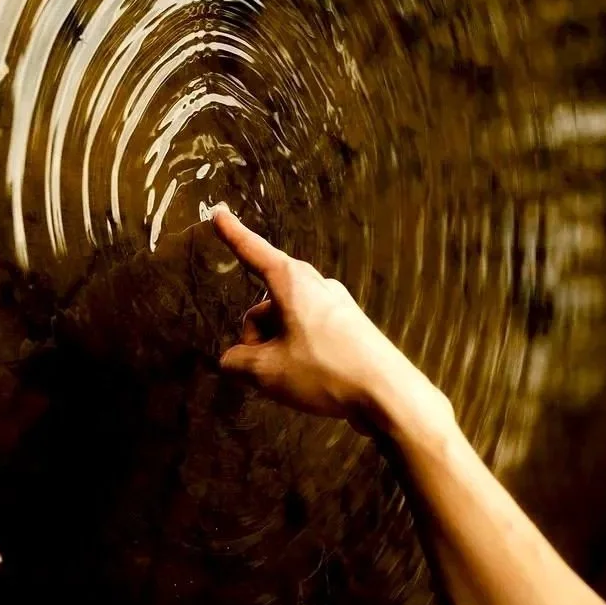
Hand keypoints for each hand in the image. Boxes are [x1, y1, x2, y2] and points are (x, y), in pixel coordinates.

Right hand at [210, 206, 453, 438]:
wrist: (388, 392)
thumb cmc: (324, 370)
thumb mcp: (267, 371)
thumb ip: (238, 362)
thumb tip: (232, 360)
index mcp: (291, 281)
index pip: (253, 251)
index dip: (232, 234)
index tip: (217, 212)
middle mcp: (314, 284)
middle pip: (266, 304)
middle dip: (255, 335)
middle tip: (262, 370)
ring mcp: (334, 304)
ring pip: (286, 320)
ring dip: (276, 347)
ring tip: (289, 380)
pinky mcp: (348, 325)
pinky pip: (308, 331)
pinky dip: (297, 351)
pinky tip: (310, 379)